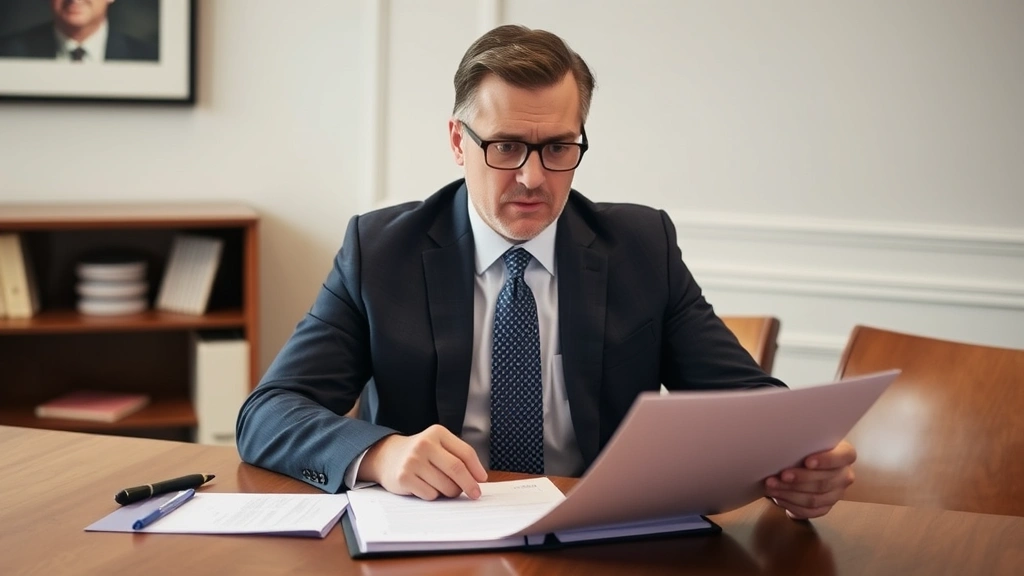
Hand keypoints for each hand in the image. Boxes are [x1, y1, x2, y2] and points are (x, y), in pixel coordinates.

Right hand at [358, 424, 487, 499]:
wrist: (387, 456)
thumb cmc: (421, 453)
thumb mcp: (438, 445)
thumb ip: (458, 456)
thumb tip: (478, 478)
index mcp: (437, 433)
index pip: (465, 453)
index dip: (476, 469)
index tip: (482, 480)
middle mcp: (424, 444)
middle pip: (457, 469)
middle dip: (469, 485)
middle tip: (475, 494)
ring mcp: (412, 460)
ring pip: (445, 486)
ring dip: (450, 492)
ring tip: (442, 486)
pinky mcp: (404, 477)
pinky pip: (430, 495)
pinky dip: (433, 495)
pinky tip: (425, 486)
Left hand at [764, 440, 855, 518]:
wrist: (805, 464)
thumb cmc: (806, 447)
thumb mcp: (808, 440)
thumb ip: (804, 442)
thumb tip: (782, 443)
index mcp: (846, 455)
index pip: (843, 457)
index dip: (826, 460)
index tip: (807, 461)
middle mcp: (845, 476)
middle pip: (823, 482)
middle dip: (799, 479)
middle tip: (781, 475)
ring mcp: (837, 494)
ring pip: (814, 499)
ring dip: (790, 493)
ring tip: (772, 486)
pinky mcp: (826, 507)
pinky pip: (809, 511)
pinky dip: (791, 505)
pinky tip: (778, 497)